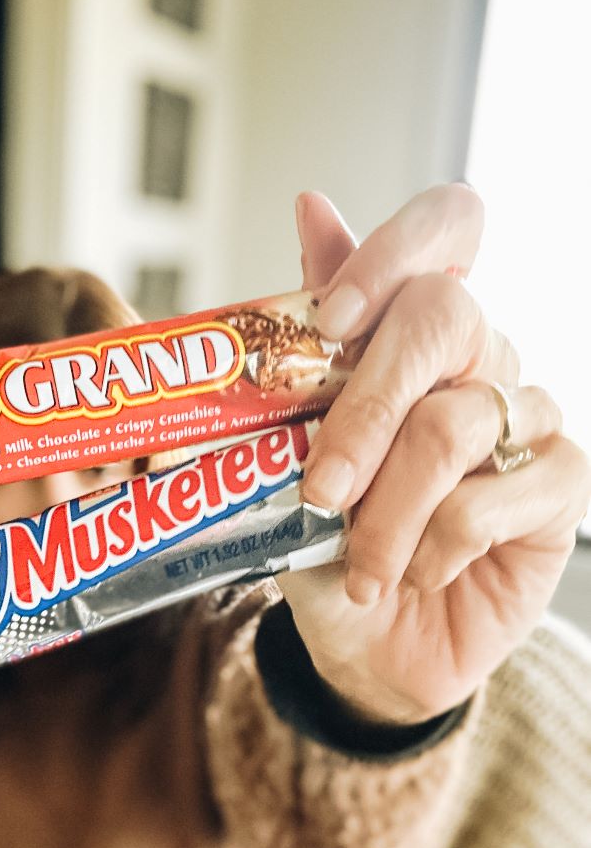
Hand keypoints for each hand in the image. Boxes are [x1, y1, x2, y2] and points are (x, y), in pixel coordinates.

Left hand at [275, 185, 590, 725]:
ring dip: (387, 513)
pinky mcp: (560, 484)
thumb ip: (309, 344)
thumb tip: (313, 203)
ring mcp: (527, 415)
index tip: (333, 320)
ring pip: (455, 425)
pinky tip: (418, 575)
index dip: (395, 250)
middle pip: (445, 317)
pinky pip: (494, 497)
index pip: (447, 226)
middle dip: (365, 411)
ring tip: (360, 568)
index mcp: (415, 331)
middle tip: (320, 490)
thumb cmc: (328, 543)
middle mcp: (481, 355)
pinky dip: (436, 546)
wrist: (369, 645)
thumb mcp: (288, 454)